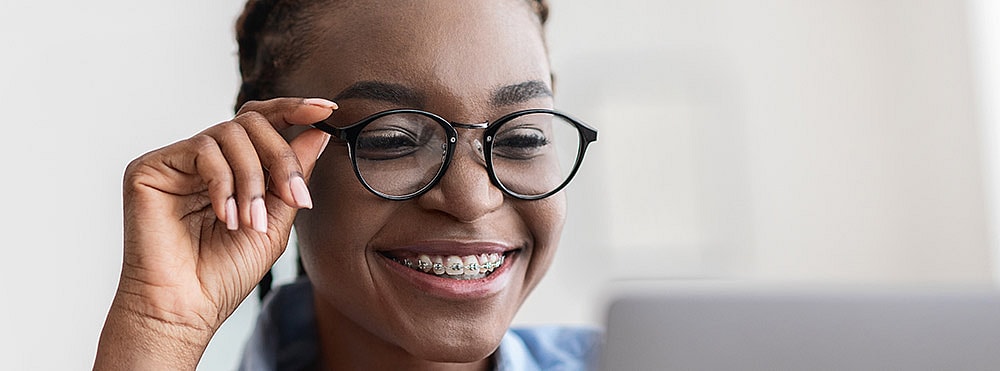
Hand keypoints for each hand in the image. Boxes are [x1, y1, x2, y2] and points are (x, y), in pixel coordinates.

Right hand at [94, 97, 336, 369]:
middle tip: (293, 198)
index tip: (327, 108)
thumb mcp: (276, 220)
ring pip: (230, 134)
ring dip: (252, 180)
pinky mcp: (149, 168)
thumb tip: (318, 130)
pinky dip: (224, 183)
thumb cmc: (225, 273)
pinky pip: (202, 149)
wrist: (186, 308)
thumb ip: (292, 175)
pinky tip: (225, 217)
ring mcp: (176, 161)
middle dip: (280, 158)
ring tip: (251, 223)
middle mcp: (203, 159)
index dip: (294, 109)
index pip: (262, 123)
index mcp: (232, 168)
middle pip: (251, 122)